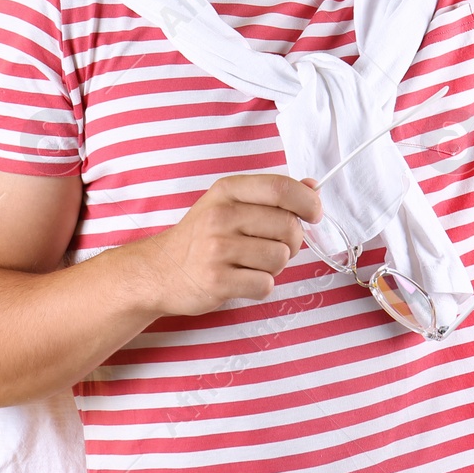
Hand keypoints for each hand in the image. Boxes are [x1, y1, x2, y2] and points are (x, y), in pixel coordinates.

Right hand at [133, 174, 322, 316]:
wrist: (160, 270)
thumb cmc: (202, 236)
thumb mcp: (230, 203)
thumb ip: (271, 194)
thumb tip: (313, 187)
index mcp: (228, 190)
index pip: (280, 188)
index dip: (307, 202)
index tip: (314, 214)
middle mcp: (221, 215)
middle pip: (288, 228)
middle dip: (292, 242)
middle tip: (274, 246)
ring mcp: (217, 249)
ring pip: (280, 259)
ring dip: (275, 266)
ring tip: (252, 263)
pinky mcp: (217, 281)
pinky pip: (265, 285)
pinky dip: (260, 286)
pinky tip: (241, 280)